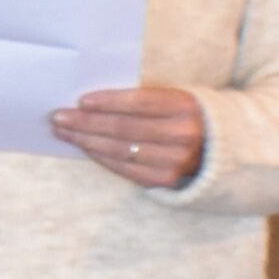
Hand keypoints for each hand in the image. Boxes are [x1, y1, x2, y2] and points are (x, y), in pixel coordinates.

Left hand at [51, 85, 206, 191]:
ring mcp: (176, 160)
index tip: (81, 101)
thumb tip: (94, 100)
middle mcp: (183, 134)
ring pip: (121, 150)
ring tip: (63, 133)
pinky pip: (126, 169)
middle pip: (125, 128)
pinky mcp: (166, 180)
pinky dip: (101, 158)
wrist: (219, 148)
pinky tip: (84, 148)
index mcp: (186, 106)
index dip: (109, 102)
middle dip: (87, 123)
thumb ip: (145, 98)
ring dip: (87, 141)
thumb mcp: (176, 98)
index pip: (140, 103)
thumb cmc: (186, 116)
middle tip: (59, 117)